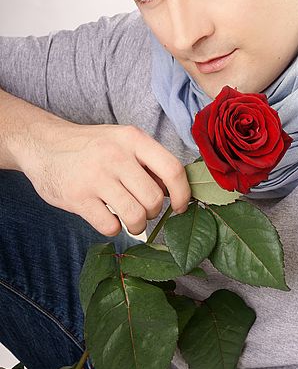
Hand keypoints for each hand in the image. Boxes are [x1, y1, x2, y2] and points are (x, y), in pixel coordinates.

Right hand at [21, 122, 190, 235]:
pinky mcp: (78, 197)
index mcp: (134, 139)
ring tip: (129, 218)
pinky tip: (107, 217)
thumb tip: (175, 192)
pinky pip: (110, 226)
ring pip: (135, 216)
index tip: (180, 207)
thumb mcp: (123, 141)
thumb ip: (148, 162)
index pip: (172, 169)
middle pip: (154, 199)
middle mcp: (117, 156)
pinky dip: (113, 228)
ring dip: (136, 225)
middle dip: (154, 212)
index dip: (183, 194)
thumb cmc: (92, 147)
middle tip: (143, 209)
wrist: (44, 144)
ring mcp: (96, 177)